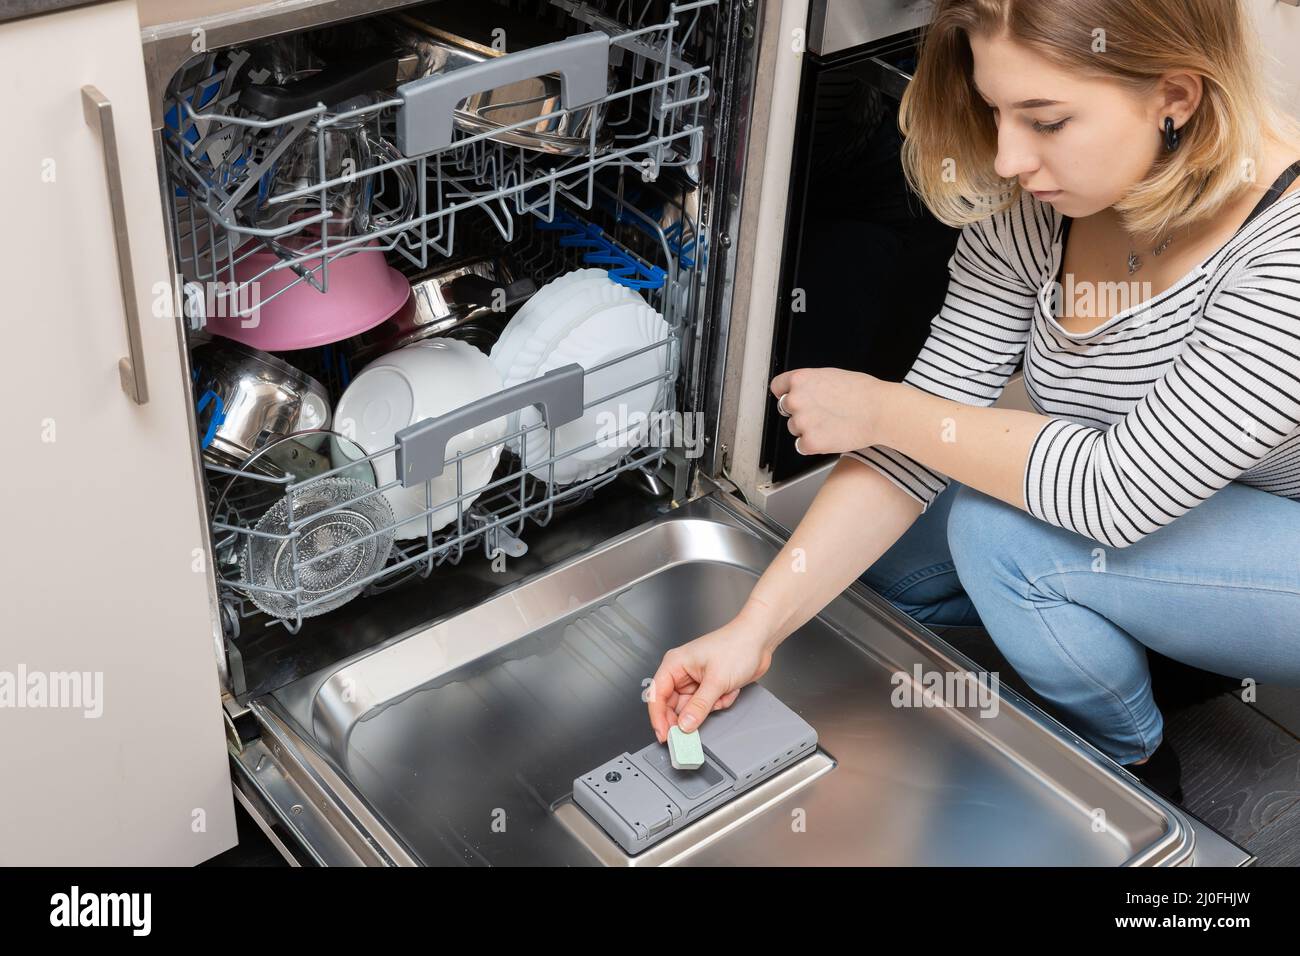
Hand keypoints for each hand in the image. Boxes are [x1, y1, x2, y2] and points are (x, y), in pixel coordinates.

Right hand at [646, 610, 775, 741]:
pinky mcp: (709, 686)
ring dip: (709, 707)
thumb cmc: (737, 646)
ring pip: (692, 708)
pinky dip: (719, 703)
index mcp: (675, 664)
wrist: (759, 641)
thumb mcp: (716, 681)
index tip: (665, 735)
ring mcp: (696, 680)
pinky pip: (706, 706)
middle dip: (687, 716)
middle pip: (672, 705)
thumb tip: (685, 725)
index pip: (656, 695)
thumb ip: (699, 706)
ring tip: (722, 695)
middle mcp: (682, 672)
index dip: (658, 718)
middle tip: (692, 732)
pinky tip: (729, 691)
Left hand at [770, 367, 884, 454]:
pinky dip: (814, 445)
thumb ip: (811, 383)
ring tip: (832, 424)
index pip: (778, 387)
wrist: (881, 411)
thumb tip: (804, 390)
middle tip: (822, 413)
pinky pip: (802, 447)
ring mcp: (801, 422)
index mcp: (800, 379)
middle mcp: (796, 400)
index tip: (791, 398)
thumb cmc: (864, 392)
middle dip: (800, 412)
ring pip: (795, 429)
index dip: (786, 393)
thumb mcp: (831, 375)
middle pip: (785, 409)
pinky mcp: (810, 442)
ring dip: (808, 429)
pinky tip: (831, 436)